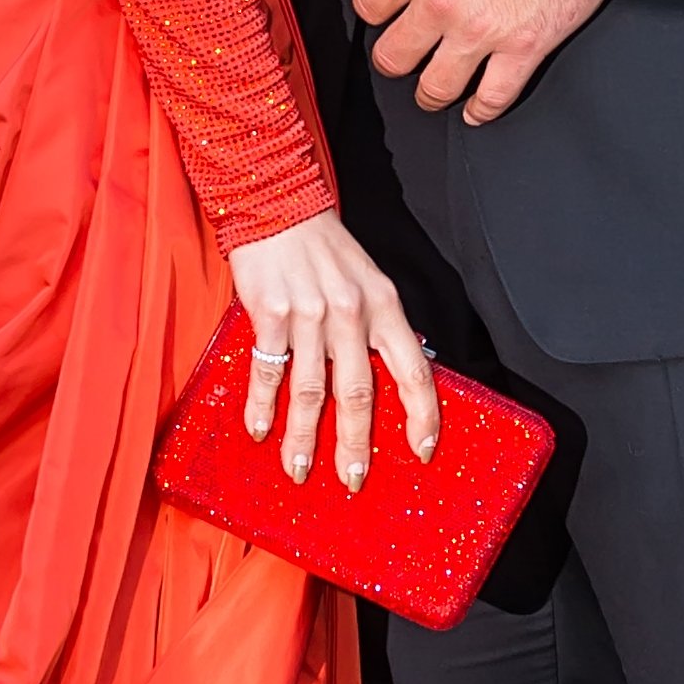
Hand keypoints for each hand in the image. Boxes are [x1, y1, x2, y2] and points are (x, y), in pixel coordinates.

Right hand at [226, 211, 438, 492]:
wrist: (279, 203)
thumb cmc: (325, 247)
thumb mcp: (367, 280)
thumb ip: (378, 326)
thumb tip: (391, 377)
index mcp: (384, 305)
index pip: (414, 371)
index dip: (422, 416)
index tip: (423, 451)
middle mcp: (351, 313)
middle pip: (358, 394)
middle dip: (356, 445)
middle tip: (353, 479)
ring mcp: (309, 315)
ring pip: (311, 392)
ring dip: (304, 438)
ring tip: (300, 469)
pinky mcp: (270, 314)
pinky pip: (268, 371)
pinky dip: (263, 406)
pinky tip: (260, 430)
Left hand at [354, 0, 627, 125]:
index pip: (369, 3)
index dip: (374, 9)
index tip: (383, 12)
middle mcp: (443, 1)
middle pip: (393, 55)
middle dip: (392, 58)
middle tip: (400, 57)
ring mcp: (483, 30)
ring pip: (436, 87)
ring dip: (429, 94)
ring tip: (432, 91)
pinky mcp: (525, 47)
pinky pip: (495, 97)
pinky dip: (482, 111)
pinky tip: (476, 110)